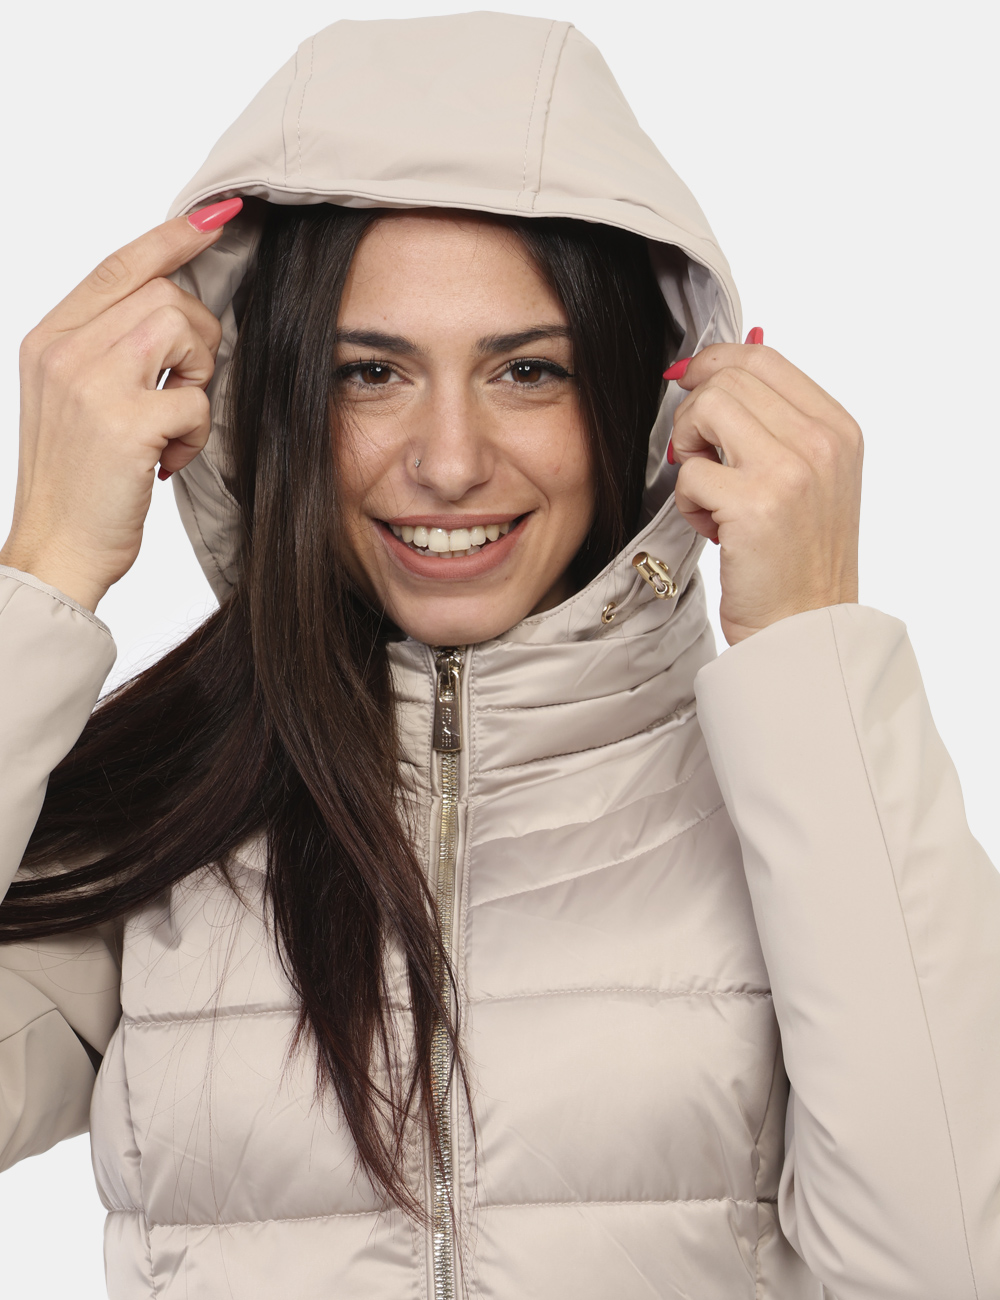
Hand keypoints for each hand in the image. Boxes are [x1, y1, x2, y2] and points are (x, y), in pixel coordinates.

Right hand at [0, 199, 241, 611]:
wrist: (57, 550)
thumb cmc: (78, 480)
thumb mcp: (77, 399)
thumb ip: (111, 347)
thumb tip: (174, 306)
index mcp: (49, 339)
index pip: (118, 265)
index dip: (172, 237)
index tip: (219, 216)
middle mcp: (63, 351)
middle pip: (163, 294)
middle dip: (197, 337)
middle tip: (185, 387)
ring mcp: (90, 383)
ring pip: (181, 329)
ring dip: (198, 377)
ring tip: (173, 421)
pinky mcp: (122, 422)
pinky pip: (195, 398)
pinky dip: (197, 432)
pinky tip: (168, 459)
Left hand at [668, 332, 861, 645]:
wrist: (804, 629)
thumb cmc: (797, 559)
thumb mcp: (808, 479)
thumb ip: (773, 425)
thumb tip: (713, 371)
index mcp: (838, 428)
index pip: (762, 358)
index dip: (712, 361)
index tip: (686, 381)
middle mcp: (822, 443)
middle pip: (728, 378)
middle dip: (694, 414)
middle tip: (699, 458)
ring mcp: (791, 471)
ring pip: (707, 409)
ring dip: (690, 449)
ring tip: (708, 491)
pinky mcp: (755, 505)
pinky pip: (690, 471)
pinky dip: (688, 500)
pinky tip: (713, 528)